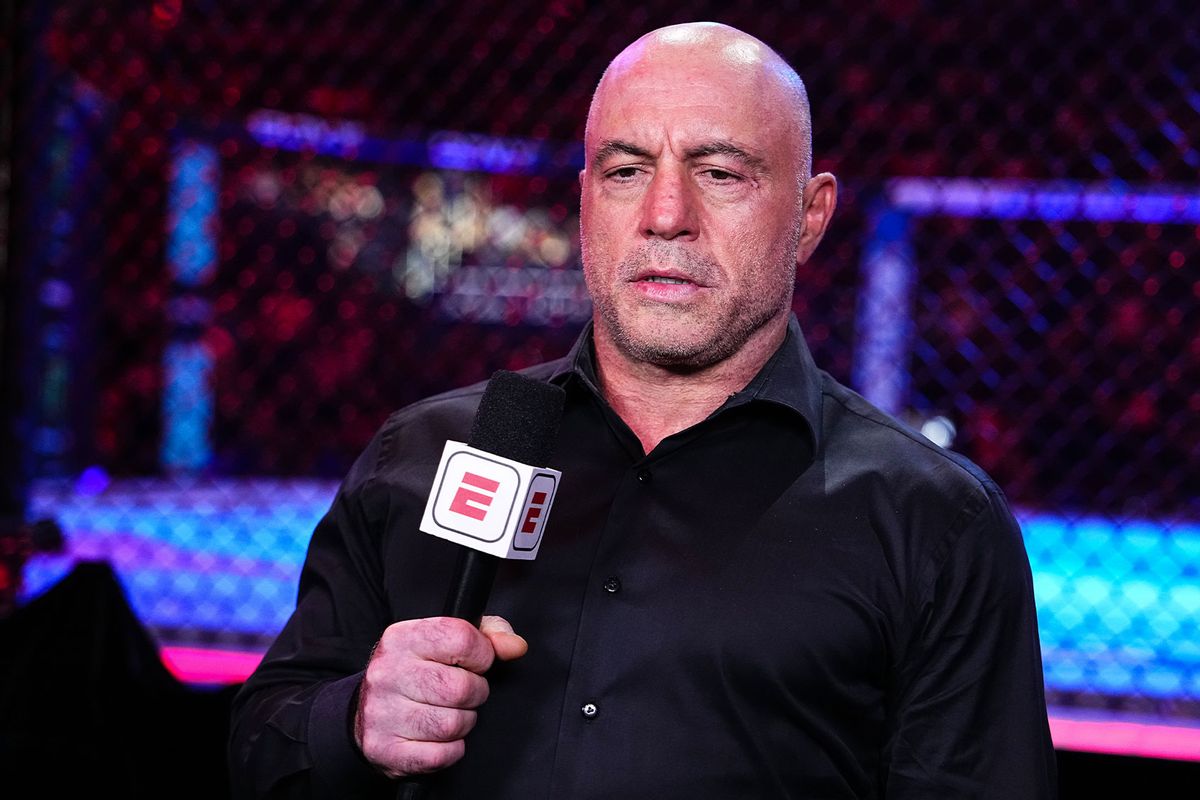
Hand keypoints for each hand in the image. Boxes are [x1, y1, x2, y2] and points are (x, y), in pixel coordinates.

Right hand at [354, 615, 527, 777]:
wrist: (367, 711)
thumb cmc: (417, 671)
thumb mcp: (445, 640)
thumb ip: (488, 634)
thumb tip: (515, 647)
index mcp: (402, 638)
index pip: (461, 639)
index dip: (482, 655)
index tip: (477, 663)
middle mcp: (387, 673)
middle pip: (461, 688)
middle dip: (475, 693)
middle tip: (464, 693)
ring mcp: (382, 713)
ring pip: (453, 724)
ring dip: (463, 722)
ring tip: (450, 712)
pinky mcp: (385, 749)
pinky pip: (441, 755)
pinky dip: (450, 749)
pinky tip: (438, 736)